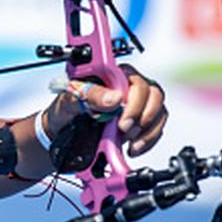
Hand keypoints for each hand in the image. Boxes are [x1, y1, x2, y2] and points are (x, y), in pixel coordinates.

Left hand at [45, 64, 167, 156]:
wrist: (63, 129)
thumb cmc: (67, 108)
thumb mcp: (71, 99)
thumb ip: (91, 94)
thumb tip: (114, 98)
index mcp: (114, 74)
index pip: (136, 81)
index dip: (134, 102)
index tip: (122, 122)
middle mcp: (129, 86)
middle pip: (154, 94)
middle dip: (142, 116)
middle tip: (125, 131)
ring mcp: (137, 104)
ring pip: (159, 111)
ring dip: (147, 131)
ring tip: (129, 142)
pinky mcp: (140, 121)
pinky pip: (156, 128)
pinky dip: (148, 140)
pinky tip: (133, 148)